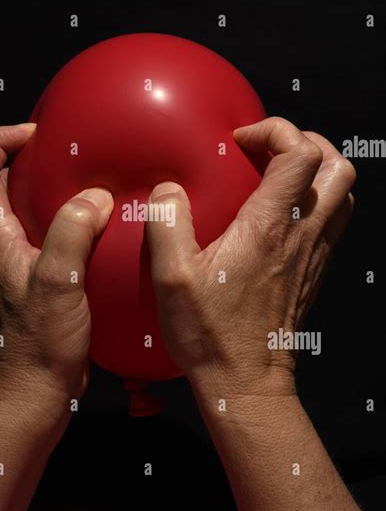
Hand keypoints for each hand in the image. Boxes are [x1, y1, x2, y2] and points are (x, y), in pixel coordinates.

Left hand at [0, 123, 112, 408]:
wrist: (37, 389)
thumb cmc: (40, 341)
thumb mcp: (58, 281)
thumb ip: (73, 232)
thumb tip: (95, 197)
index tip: (34, 134)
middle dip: (12, 162)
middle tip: (50, 154)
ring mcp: (14, 265)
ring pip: (11, 213)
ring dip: (33, 192)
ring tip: (73, 184)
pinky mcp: (34, 280)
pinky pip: (38, 238)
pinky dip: (55, 221)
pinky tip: (90, 227)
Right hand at [146, 117, 355, 397]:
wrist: (245, 381)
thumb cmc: (210, 333)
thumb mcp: (171, 277)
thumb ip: (166, 223)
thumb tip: (168, 189)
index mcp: (268, 227)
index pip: (300, 154)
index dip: (276, 130)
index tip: (241, 140)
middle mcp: (301, 234)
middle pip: (338, 166)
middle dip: (307, 142)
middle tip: (268, 150)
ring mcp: (314, 254)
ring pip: (342, 193)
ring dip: (317, 171)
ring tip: (278, 174)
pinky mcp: (314, 271)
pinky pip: (332, 220)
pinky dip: (315, 200)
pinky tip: (278, 215)